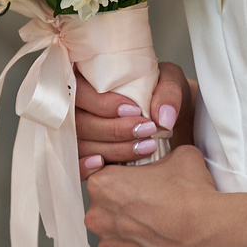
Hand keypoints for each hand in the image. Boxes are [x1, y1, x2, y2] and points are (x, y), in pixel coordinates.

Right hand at [76, 60, 191, 175]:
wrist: (168, 115)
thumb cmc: (160, 93)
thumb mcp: (170, 80)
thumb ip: (169, 92)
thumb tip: (162, 118)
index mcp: (88, 79)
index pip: (81, 92)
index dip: (103, 104)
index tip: (135, 110)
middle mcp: (78, 107)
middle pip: (80, 122)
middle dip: (114, 130)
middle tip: (147, 130)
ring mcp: (79, 132)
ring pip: (81, 144)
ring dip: (112, 150)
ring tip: (147, 147)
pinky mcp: (87, 153)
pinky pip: (76, 163)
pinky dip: (86, 166)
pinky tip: (103, 164)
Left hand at [85, 144, 222, 246]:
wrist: (210, 234)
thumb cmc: (193, 198)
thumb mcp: (179, 157)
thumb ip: (160, 157)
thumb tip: (164, 159)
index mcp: (103, 185)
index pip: (103, 182)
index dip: (124, 185)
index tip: (138, 190)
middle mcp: (97, 216)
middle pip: (105, 212)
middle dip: (125, 212)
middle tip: (151, 212)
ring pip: (113, 239)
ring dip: (130, 236)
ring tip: (157, 232)